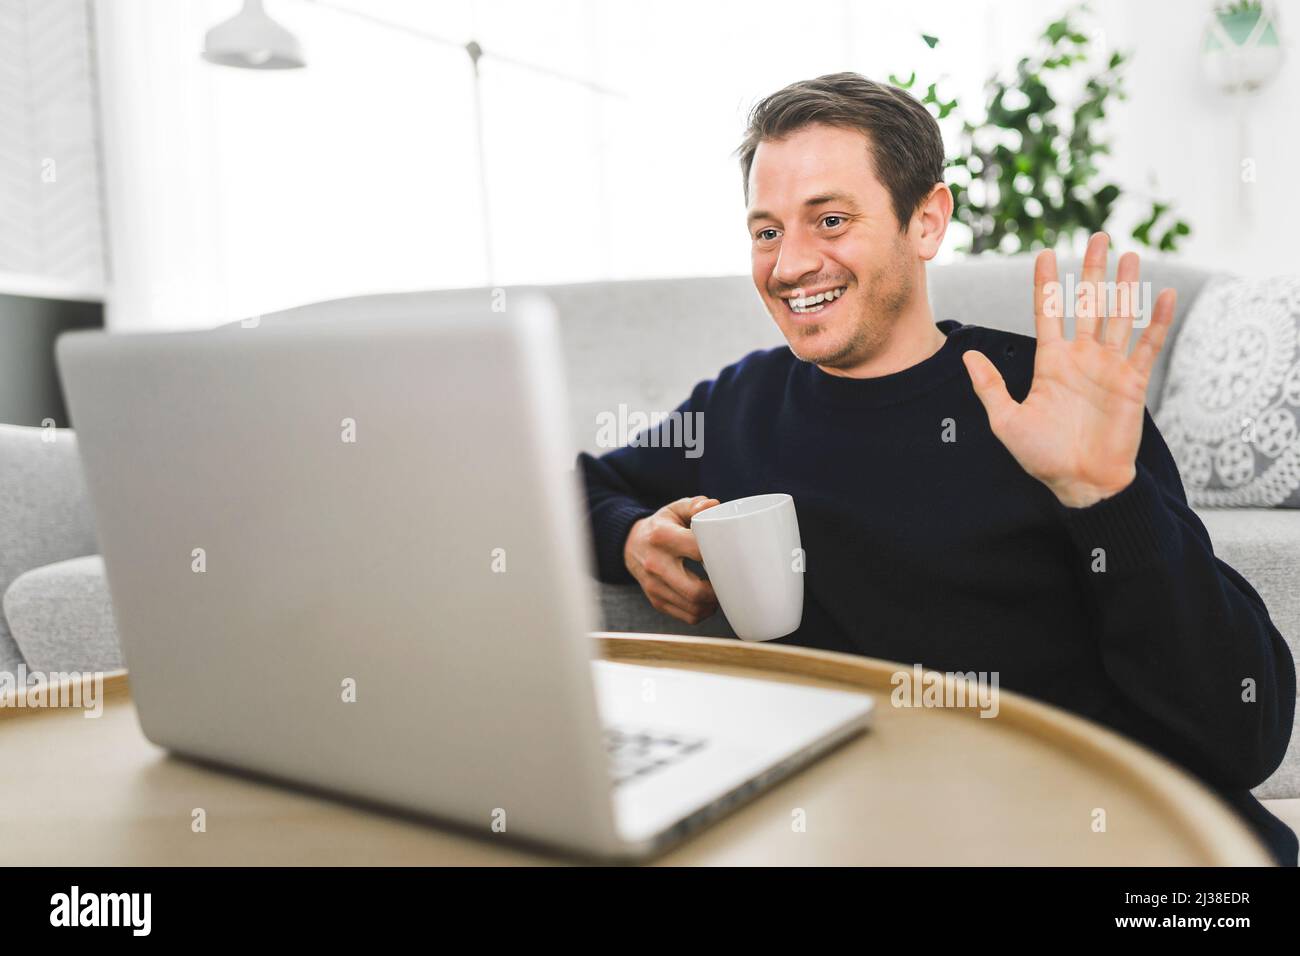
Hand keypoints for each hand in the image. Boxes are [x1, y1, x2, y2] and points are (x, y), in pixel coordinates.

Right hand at [624, 496, 719, 624]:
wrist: (631, 545)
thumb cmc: (661, 526)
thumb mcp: (675, 509)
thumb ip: (695, 505)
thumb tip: (714, 506)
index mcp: (662, 537)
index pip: (697, 551)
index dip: (719, 555)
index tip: (731, 555)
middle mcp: (656, 564)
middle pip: (695, 591)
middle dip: (718, 591)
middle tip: (728, 581)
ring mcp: (654, 586)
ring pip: (693, 608)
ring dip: (713, 605)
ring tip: (720, 592)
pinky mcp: (656, 601)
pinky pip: (686, 616)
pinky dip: (702, 612)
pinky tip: (707, 601)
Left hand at [961, 233, 1176, 508]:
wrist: (1081, 484)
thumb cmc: (1042, 456)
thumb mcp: (1005, 420)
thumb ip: (990, 386)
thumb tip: (968, 356)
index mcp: (1051, 363)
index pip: (1048, 313)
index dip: (1046, 284)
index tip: (1043, 253)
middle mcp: (1081, 358)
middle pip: (1088, 303)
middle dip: (1091, 270)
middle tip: (1097, 236)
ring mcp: (1109, 367)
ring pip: (1119, 316)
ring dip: (1125, 286)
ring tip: (1129, 254)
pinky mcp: (1133, 382)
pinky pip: (1148, 345)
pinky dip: (1157, 321)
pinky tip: (1164, 293)